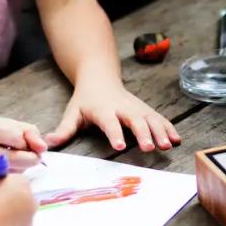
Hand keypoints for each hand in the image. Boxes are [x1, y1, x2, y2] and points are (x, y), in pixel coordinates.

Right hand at [0, 116, 46, 179]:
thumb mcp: (7, 124)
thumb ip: (29, 133)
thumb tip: (43, 148)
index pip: (16, 138)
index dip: (25, 141)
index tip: (23, 141)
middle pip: (16, 160)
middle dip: (30, 158)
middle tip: (31, 156)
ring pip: (11, 175)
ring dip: (19, 169)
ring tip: (13, 161)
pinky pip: (2, 183)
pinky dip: (8, 178)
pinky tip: (3, 170)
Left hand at [46, 78, 180, 151]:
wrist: (100, 77)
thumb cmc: (85, 100)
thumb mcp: (73, 112)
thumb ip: (64, 129)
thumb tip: (48, 143)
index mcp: (103, 109)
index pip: (109, 122)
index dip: (115, 133)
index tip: (120, 146)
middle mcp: (122, 107)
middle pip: (135, 119)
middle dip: (143, 133)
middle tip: (150, 148)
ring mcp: (136, 107)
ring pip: (151, 118)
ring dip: (160, 131)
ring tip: (167, 145)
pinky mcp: (145, 109)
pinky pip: (159, 118)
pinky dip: (169, 128)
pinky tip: (177, 140)